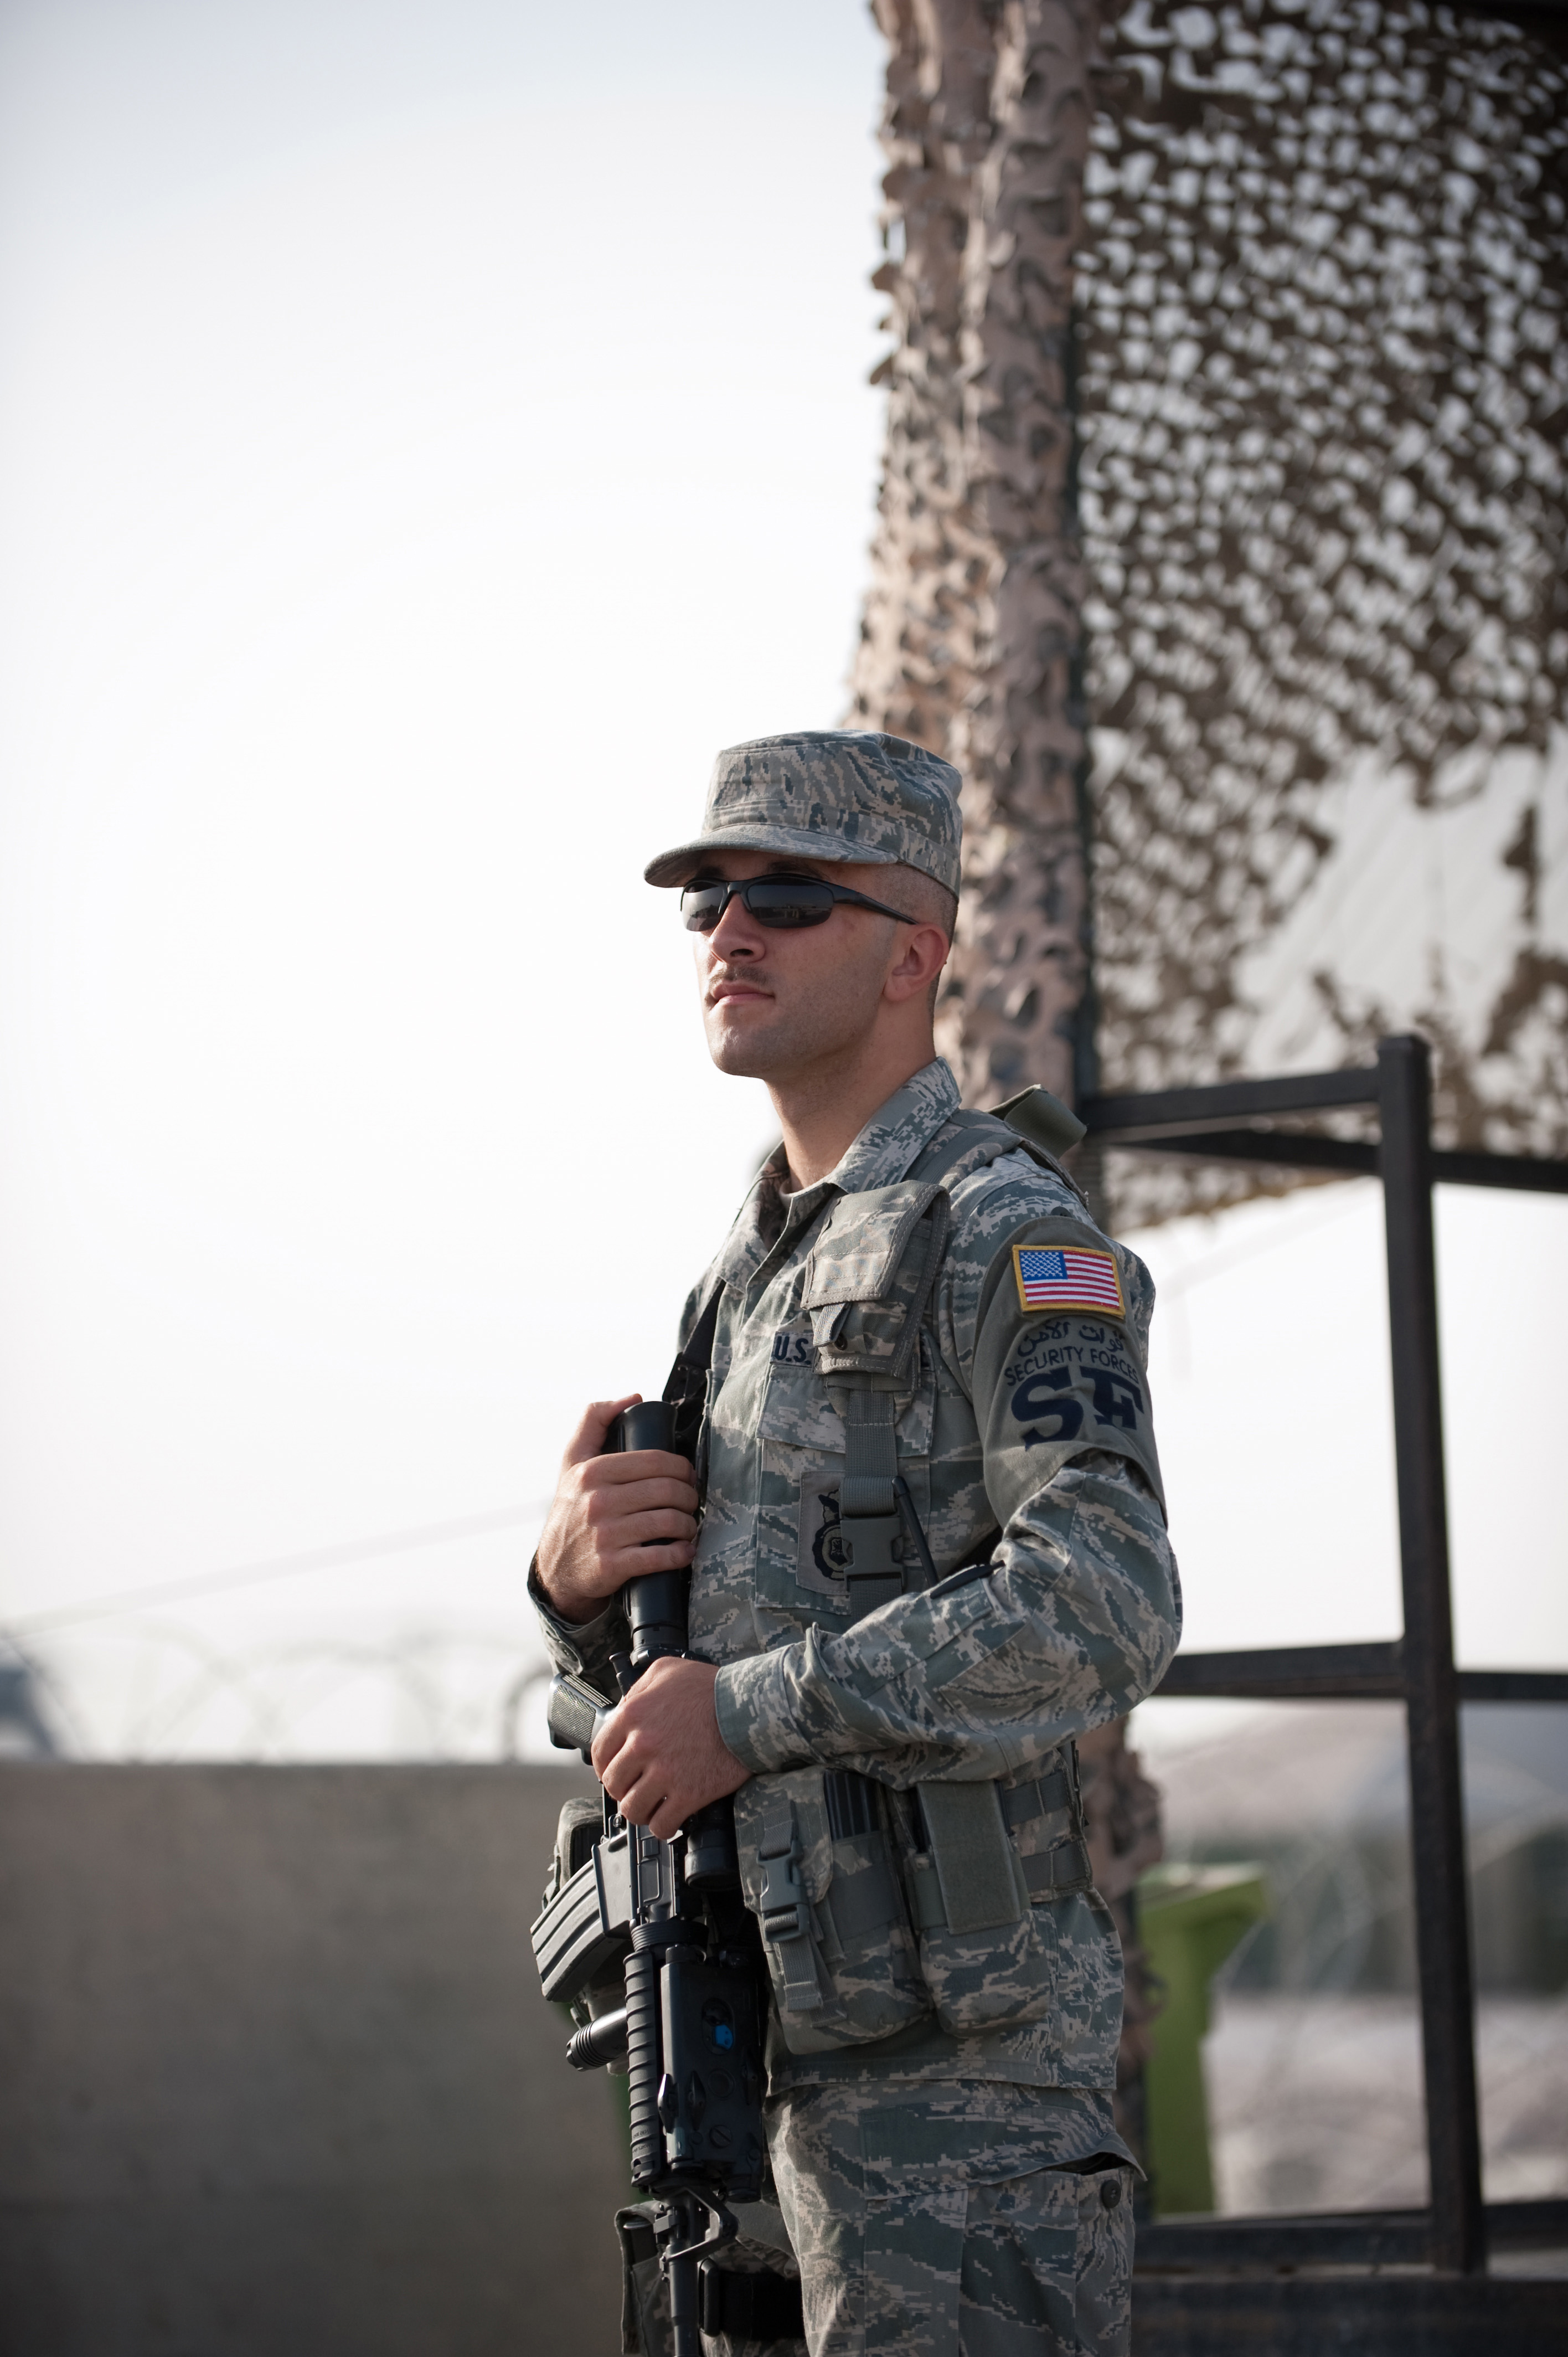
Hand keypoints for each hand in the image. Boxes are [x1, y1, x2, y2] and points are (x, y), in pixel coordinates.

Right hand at [534, 1396, 698, 1625]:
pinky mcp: (611, 1566)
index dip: (682, 1468)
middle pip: (666, 1490)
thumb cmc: (572, 1509)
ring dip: (688, 1525)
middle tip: (691, 1502)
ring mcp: (604, 1535)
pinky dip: (680, 1554)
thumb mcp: (572, 1462)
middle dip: (689, 1496)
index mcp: (593, 1471)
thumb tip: (632, 1397)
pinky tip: (685, 1551)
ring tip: (689, 1526)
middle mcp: (597, 1501)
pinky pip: (659, 1557)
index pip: (655, 1461)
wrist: (555, 1569)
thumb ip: (594, 1421)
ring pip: (668, 1522)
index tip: (687, 1477)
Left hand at [592, 1657, 749, 1837]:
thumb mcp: (666, 1670)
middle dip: (622, 1789)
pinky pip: (662, 1824)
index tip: (613, 1771)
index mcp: (633, 1715)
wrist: (748, 1707)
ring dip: (639, 1811)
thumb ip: (639, 1688)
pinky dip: (662, 1827)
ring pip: (633, 1809)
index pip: (600, 1752)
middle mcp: (643, 1745)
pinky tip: (668, 1819)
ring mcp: (665, 1772)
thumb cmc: (710, 1687)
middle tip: (634, 1788)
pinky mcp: (689, 1793)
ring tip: (649, 1807)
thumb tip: (624, 1708)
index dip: (604, 1767)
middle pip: (614, 1784)